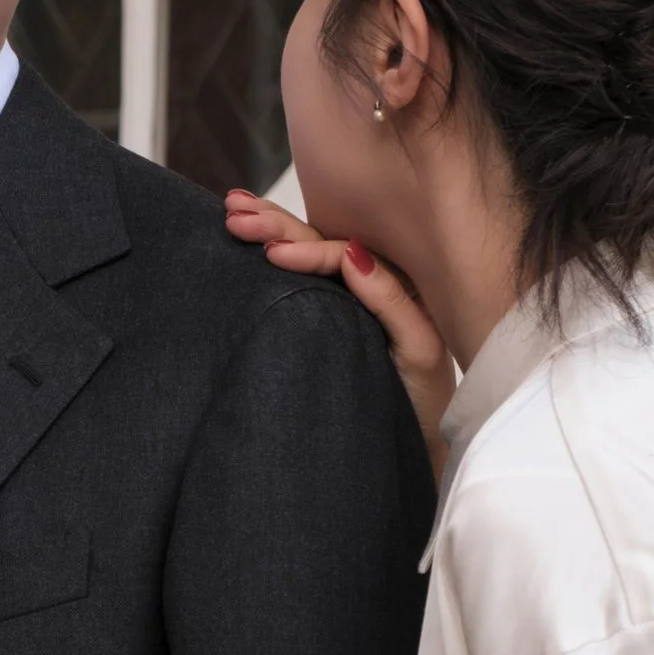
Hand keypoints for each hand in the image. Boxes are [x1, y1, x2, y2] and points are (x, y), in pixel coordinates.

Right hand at [226, 189, 453, 475]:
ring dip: (268, 229)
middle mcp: (366, 284)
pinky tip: (246, 242)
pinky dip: (269, 257)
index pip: (341, 253)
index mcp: (392, 283)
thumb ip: (391, 299)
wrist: (412, 445)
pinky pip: (297, 282)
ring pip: (303, 254)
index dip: (306, 248)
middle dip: (275, 223)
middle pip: (317, 242)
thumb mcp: (418, 350)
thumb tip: (350, 251)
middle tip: (234, 210)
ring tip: (231, 209)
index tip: (271, 253)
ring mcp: (342, 301)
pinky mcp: (322, 320)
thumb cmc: (422, 403)